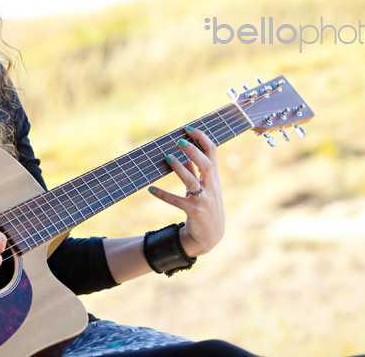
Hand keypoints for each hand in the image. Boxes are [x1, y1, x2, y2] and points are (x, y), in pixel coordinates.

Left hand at [150, 127, 224, 256]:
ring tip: (167, 157)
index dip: (202, 139)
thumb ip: (194, 171)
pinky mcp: (194, 211)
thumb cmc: (206, 206)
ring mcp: (203, 200)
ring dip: (180, 169)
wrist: (210, 236)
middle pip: (206, 165)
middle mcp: (211, 187)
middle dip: (194, 152)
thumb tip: (183, 154)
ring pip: (192, 182)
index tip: (189, 129)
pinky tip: (150, 189)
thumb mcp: (203, 187)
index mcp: (213, 178)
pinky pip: (176, 201)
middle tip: (179, 141)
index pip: (212, 153)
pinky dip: (163, 195)